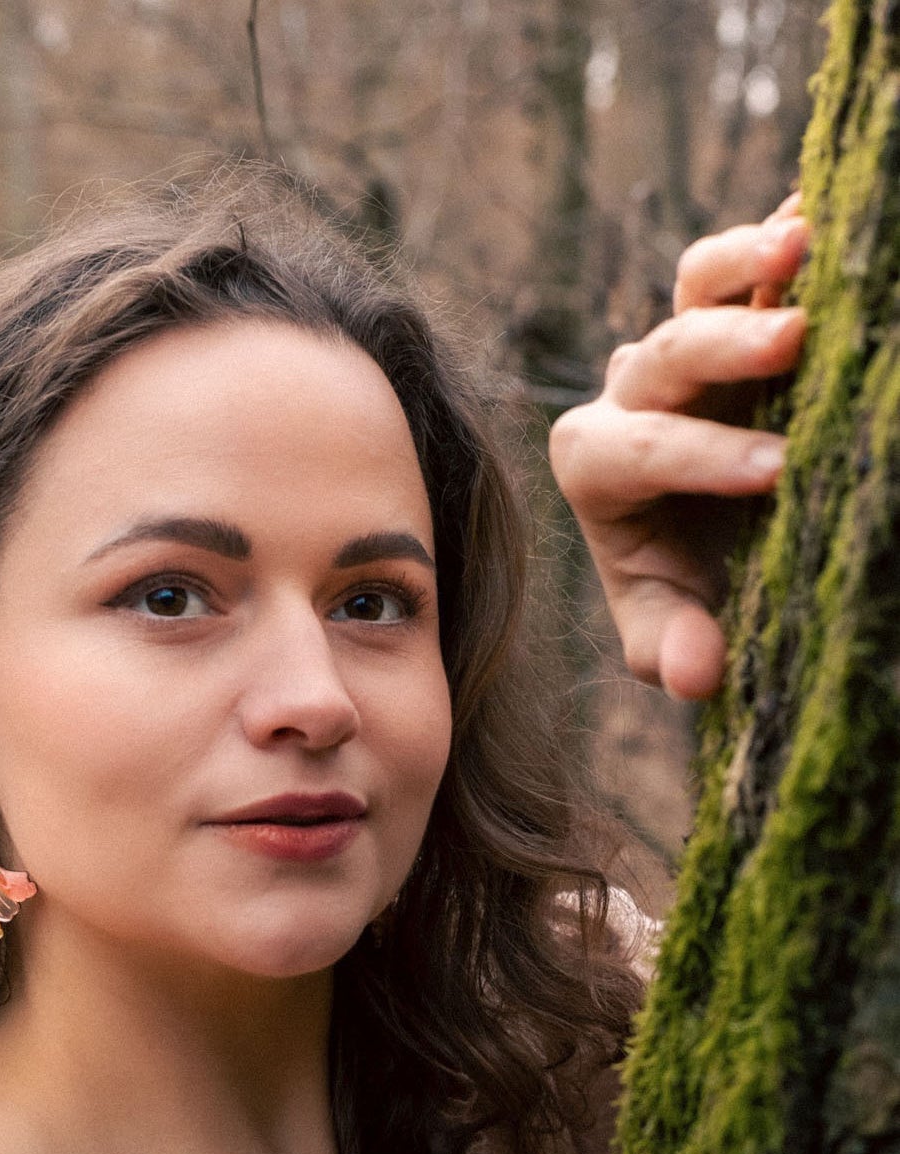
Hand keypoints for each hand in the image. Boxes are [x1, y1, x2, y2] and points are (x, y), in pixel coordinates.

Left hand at [548, 193, 809, 699]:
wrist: (711, 530)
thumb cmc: (686, 579)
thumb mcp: (669, 622)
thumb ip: (669, 647)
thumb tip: (693, 675)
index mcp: (597, 461)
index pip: (634, 450)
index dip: (700, 458)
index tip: (773, 472)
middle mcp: (632, 389)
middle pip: (667, 352)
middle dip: (728, 348)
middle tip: (794, 341)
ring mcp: (687, 337)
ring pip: (698, 282)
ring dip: (747, 257)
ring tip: (804, 237)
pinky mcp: (740, 304)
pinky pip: (752, 258)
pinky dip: (787, 229)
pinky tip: (825, 208)